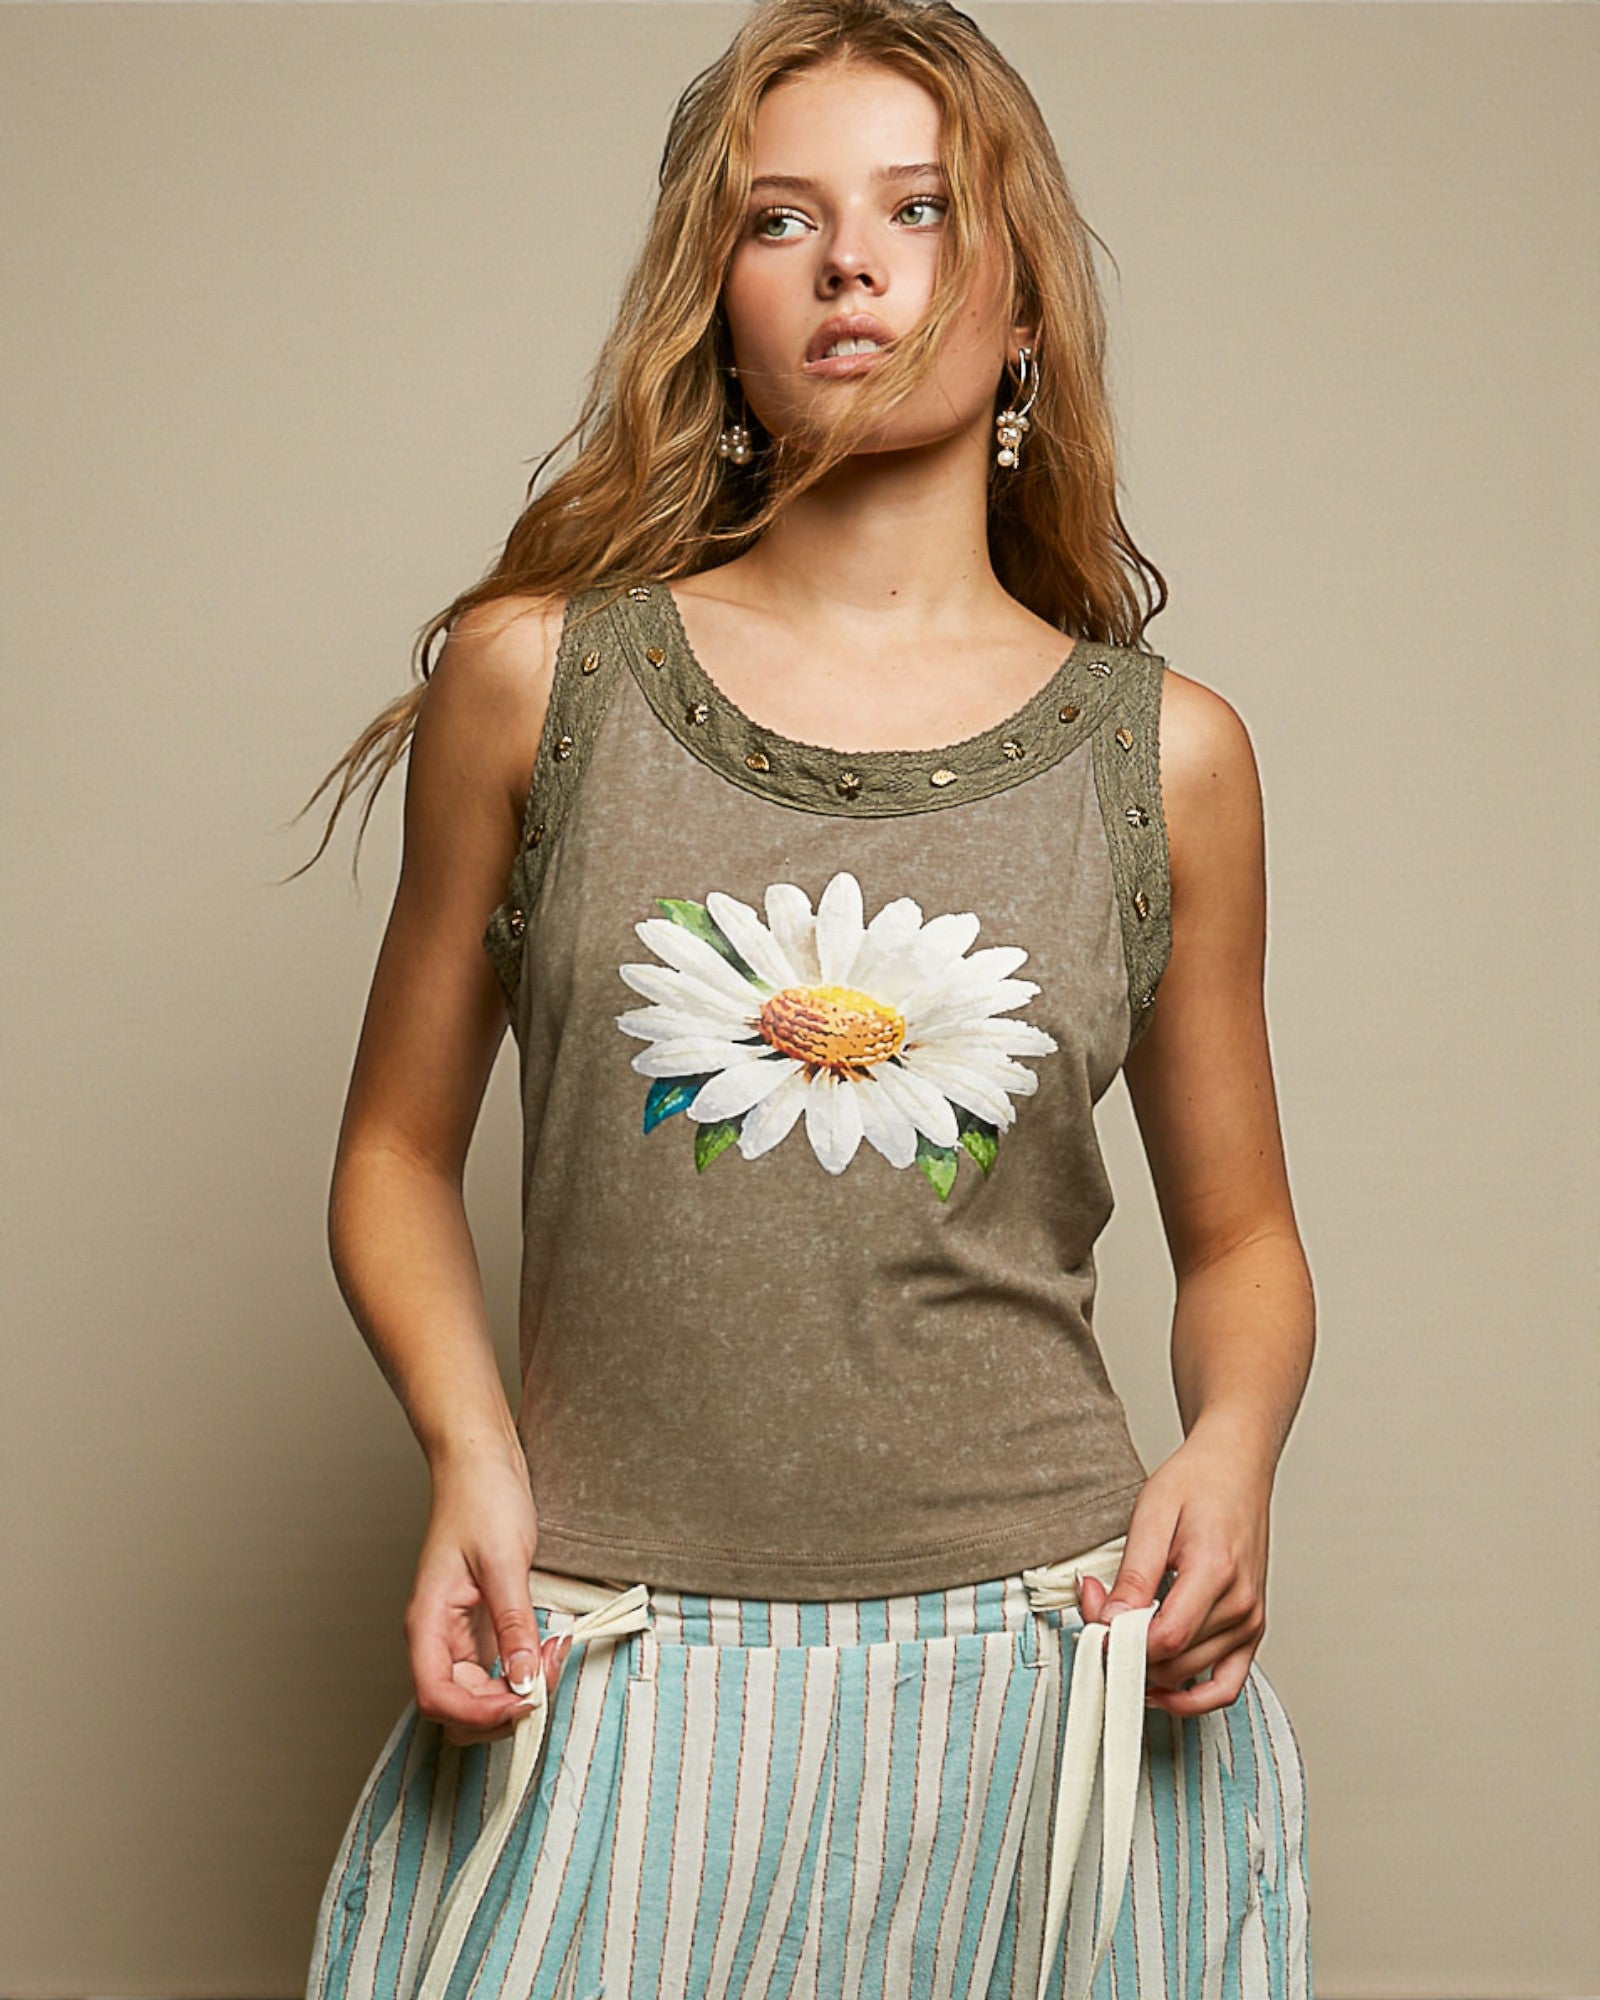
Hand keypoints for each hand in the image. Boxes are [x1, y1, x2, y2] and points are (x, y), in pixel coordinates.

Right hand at [403, 1449, 570, 1746]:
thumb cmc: (481, 1500)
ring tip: (553, 1657)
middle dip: (504, 1706)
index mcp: (427, 1622)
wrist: (481, 1463)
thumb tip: (524, 1679)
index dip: (478, 1713)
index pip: (436, 1696)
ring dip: (516, 1692)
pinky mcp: (480, 1627)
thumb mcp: (503, 1562)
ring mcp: (458, 1634)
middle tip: (548, 1675)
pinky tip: (549, 1649)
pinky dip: (523, 1671)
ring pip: (478, 1695)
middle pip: (457, 1708)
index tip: (524, 1702)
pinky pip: (496, 1669)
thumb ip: (513, 1624)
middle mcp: (437, 1636)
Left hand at [1076, 1424, 1271, 1714]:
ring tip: (1123, 1635)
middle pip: (1175, 1661)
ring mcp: (1250, 1622)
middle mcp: (1241, 1604)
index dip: (1121, 1642)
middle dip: (1126, 1650)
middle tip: (1099, 1615)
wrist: (1235, 1467)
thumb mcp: (1152, 1515)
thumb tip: (1112, 1622)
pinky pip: (1226, 1686)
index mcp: (1217, 1571)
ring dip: (1149, 1668)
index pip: (1166, 1638)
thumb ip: (1134, 1575)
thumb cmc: (1197, 1483)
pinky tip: (1158, 1687)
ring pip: (1192, 1676)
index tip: (1094, 1623)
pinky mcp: (1252, 1630)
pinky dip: (1192, 1698)